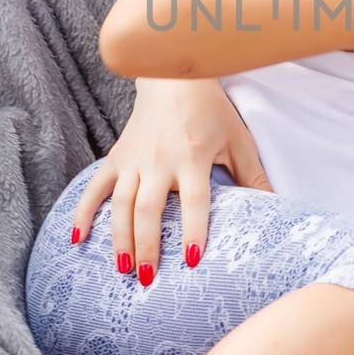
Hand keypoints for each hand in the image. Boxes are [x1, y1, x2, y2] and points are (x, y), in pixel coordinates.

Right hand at [71, 77, 271, 284]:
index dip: (193, 230)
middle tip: (148, 278)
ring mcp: (134, 159)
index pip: (194, 201)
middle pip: (150, 209)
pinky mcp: (116, 157)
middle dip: (148, 245)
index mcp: (192, 156)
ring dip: (120, 238)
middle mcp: (159, 160)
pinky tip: (78, 238)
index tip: (191, 260)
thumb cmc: (210, 110)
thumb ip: (253, 175)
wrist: (172, 76)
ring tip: (123, 269)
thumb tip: (275, 206)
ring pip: (121, 204)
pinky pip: (95, 187)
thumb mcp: (237, 138)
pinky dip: (84, 212)